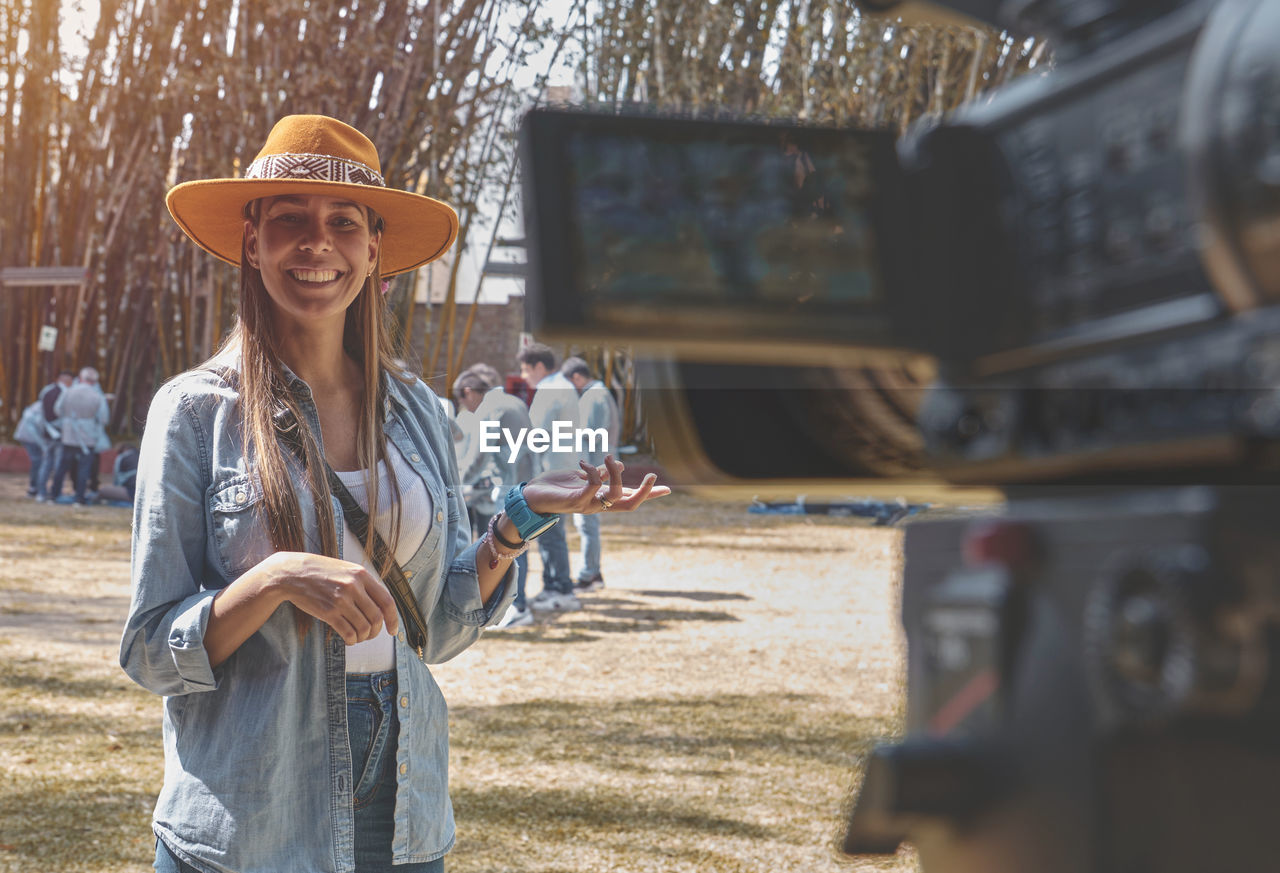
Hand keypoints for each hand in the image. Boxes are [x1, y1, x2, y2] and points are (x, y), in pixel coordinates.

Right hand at [265, 552, 398, 645]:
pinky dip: (352, 640)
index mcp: (361, 575)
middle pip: (376, 618)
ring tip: (358, 637)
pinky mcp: (328, 612)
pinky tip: (349, 639)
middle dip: (376, 632)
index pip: (387, 601)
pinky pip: (348, 632)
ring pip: (363, 628)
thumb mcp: (346, 570)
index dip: (393, 619)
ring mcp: (340, 600)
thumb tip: (381, 606)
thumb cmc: (321, 572)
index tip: (393, 630)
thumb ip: (364, 584)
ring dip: (363, 637)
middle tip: (371, 635)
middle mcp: (353, 587)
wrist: (292, 573)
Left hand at [521, 454, 670, 515]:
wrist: (530, 497)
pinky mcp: (574, 501)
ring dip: (615, 472)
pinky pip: (593, 487)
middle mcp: (597, 505)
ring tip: (607, 456)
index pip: (630, 498)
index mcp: (601, 499)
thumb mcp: (580, 477)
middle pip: (630, 504)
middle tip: (650, 474)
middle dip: (644, 491)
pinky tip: (583, 463)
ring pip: (615, 494)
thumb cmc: (554, 487)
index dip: (649, 494)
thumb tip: (617, 464)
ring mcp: (587, 505)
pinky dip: (593, 471)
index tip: (668, 489)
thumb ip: (599, 473)